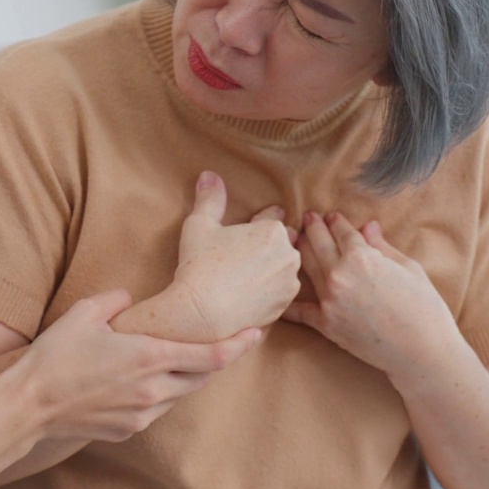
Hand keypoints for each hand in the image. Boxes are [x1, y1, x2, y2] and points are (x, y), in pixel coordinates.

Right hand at [13, 289, 261, 443]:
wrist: (28, 405)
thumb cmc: (55, 356)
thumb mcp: (86, 312)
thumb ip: (117, 300)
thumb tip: (128, 299)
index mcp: (149, 357)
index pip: (211, 355)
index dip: (239, 345)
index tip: (256, 334)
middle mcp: (153, 389)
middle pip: (202, 377)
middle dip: (214, 359)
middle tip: (221, 341)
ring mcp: (143, 413)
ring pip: (180, 394)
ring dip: (184, 376)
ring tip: (174, 358)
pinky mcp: (129, 429)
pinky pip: (157, 409)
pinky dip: (160, 392)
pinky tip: (142, 379)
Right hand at [163, 171, 300, 342]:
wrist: (202, 313)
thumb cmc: (200, 265)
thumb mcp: (199, 225)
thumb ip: (209, 198)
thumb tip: (209, 175)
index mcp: (273, 230)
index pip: (271, 217)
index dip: (257, 221)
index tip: (250, 227)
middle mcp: (289, 254)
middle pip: (281, 242)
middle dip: (267, 245)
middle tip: (246, 253)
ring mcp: (289, 282)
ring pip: (283, 267)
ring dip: (271, 267)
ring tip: (248, 274)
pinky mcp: (285, 306)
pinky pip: (280, 291)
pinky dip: (269, 289)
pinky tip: (251, 291)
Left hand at [282, 212, 455, 375]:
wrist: (423, 351)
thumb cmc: (424, 307)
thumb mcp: (408, 268)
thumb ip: (382, 246)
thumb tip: (368, 226)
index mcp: (362, 257)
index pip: (342, 232)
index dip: (336, 222)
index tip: (331, 216)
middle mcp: (339, 275)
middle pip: (318, 243)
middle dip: (313, 227)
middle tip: (308, 218)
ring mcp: (329, 300)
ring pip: (306, 267)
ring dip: (300, 250)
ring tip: (297, 240)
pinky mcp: (326, 324)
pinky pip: (299, 311)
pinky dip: (287, 303)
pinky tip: (278, 292)